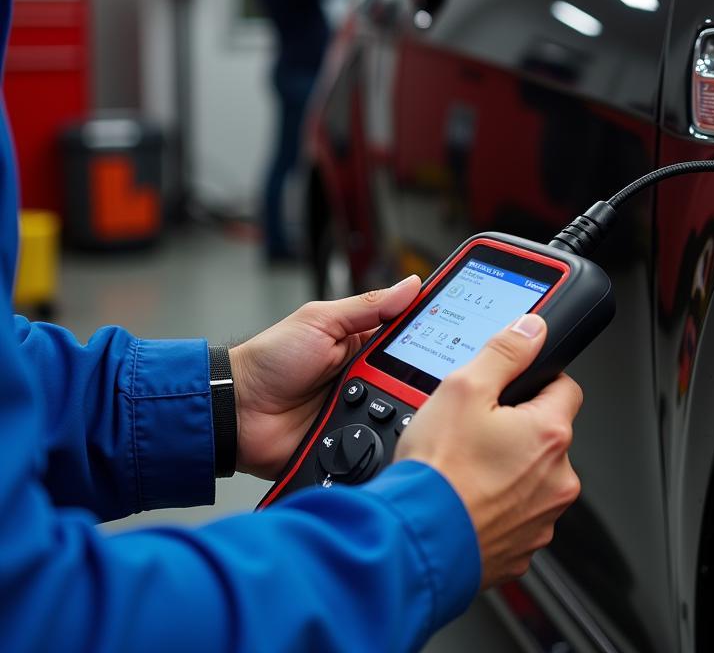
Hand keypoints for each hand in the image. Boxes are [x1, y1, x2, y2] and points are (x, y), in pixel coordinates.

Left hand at [230, 276, 420, 478]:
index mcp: (363, 344)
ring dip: (403, 408)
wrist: (234, 412)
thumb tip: (412, 284)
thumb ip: (368, 306)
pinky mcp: (350, 442)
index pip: (410, 337)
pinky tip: (391, 433)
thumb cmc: (269, 359)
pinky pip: (378, 443)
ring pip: (401, 412)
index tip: (465, 331)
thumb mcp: (320, 321)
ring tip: (402, 402)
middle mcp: (367, 377)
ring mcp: (360, 411)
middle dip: (424, 377)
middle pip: (412, 378)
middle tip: (440, 373)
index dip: (436, 333)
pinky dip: (384, 439)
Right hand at [395, 315, 582, 587]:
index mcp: (550, 434)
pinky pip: (516, 515)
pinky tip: (465, 499)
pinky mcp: (522, 549)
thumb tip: (531, 329)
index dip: (535, 381)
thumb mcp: (464, 388)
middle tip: (475, 430)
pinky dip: (496, 507)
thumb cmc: (437, 472)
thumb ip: (504, 352)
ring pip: (532, 477)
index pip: (565, 387)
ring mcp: (542, 519)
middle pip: (546, 434)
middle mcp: (558, 479)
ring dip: (507, 470)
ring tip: (465, 467)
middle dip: (517, 428)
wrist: (414, 543)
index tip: (510, 388)